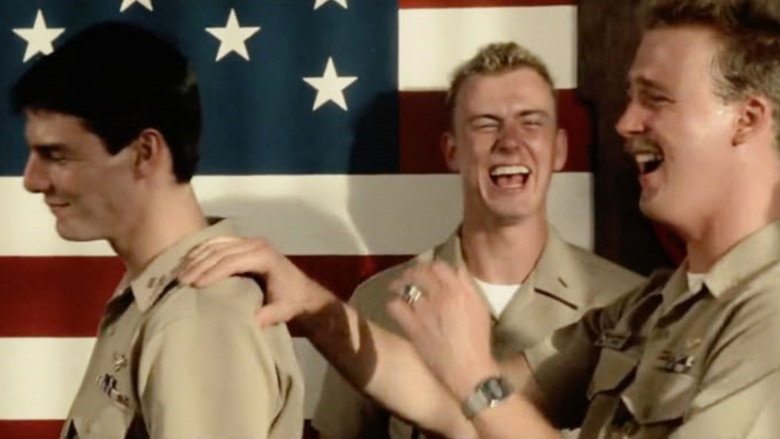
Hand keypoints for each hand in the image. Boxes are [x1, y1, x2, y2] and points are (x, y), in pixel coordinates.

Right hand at [178, 236, 332, 326]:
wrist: (303, 291)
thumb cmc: (291, 301)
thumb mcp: (281, 311)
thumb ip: (266, 315)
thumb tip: (249, 323)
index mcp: (265, 257)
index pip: (233, 261)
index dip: (213, 272)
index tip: (196, 285)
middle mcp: (257, 245)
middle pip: (222, 251)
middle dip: (200, 265)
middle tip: (181, 280)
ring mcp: (251, 242)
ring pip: (218, 245)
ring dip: (198, 257)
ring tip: (181, 272)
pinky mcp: (245, 244)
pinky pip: (220, 242)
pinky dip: (203, 249)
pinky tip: (189, 258)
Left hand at [387, 261, 499, 400]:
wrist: (468, 369)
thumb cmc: (477, 340)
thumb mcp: (479, 308)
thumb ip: (467, 287)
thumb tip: (456, 270)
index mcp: (459, 290)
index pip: (439, 266)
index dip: (430, 266)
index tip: (426, 270)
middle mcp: (441, 295)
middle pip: (420, 273)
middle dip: (411, 272)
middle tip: (406, 276)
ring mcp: (425, 310)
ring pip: (405, 287)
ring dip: (399, 285)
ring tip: (395, 288)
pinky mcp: (412, 326)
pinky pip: (396, 307)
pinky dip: (394, 304)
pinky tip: (395, 307)